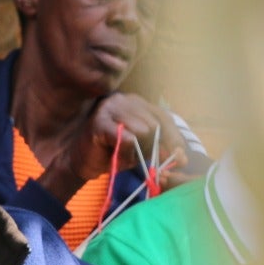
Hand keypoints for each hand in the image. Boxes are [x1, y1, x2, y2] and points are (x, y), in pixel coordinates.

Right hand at [38, 93, 187, 202]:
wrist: (80, 163)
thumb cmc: (112, 154)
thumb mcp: (142, 150)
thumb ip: (160, 148)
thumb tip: (182, 158)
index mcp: (136, 103)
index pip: (163, 117)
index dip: (174, 138)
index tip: (181, 158)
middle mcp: (124, 99)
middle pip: (154, 123)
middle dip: (159, 147)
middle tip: (159, 165)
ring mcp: (109, 108)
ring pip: (142, 129)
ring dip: (141, 151)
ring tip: (132, 160)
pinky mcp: (99, 122)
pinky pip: (126, 137)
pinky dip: (128, 151)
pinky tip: (122, 157)